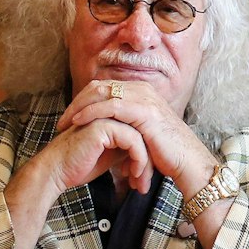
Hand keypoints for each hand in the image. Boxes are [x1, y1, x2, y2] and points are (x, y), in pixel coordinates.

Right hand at [1, 114, 155, 248]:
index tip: (143, 179)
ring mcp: (106, 117)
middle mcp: (110, 113)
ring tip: (140, 183)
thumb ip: (127, 147)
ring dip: (144, 163)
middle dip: (147, 162)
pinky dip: (137, 159)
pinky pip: (132, 141)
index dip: (145, 156)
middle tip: (144, 185)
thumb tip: (149, 152)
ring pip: (141, 137)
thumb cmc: (79, 165)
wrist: (55, 171)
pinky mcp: (103, 126)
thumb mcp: (110, 155)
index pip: (140, 132)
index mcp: (111, 117)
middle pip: (143, 134)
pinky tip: (132, 174)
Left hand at [58, 79, 218, 196]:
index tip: (68, 118)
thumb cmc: (165, 152)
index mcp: (141, 92)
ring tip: (65, 122)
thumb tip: (104, 130)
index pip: (104, 88)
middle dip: (77, 102)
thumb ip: (124, 125)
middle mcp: (143, 89)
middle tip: (62, 120)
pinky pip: (111, 106)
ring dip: (80, 107)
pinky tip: (79, 122)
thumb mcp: (140, 134)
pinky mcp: (145, 111)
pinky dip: (92, 112)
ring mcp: (144, 98)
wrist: (187, 162)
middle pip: (99, 86)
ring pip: (102, 93)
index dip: (83, 100)